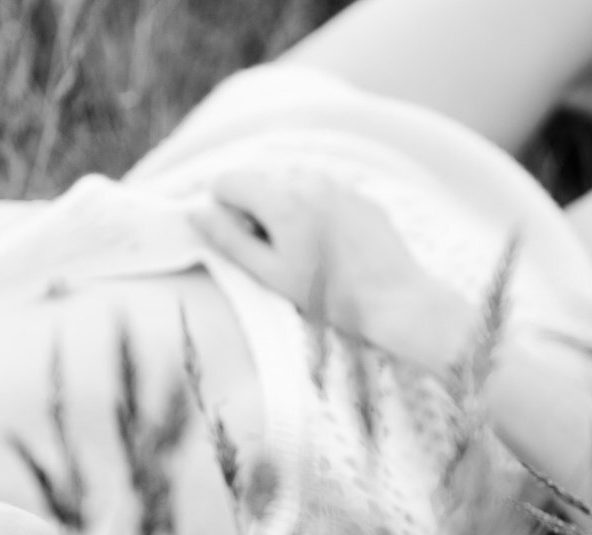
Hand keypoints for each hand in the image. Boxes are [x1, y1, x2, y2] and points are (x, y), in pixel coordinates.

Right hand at [189, 169, 477, 373]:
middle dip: (258, 211)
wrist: (396, 300)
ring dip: (286, 211)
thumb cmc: (329, 296)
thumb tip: (195, 213)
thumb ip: (228, 240)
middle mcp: (308, 178)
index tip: (249, 244)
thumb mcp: (269, 274)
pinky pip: (321, 193)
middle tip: (280, 254)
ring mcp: (337, 183)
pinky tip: (333, 249)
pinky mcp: (358, 194)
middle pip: (259, 181)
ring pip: (290, 186)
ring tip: (309, 253)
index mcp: (281, 197)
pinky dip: (315, 213)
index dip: (227, 213)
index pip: (227, 180)